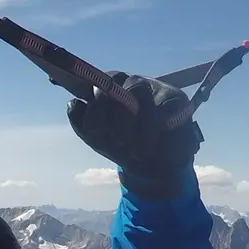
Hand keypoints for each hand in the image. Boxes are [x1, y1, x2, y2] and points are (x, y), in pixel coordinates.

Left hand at [67, 73, 203, 199]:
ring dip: (130, 125)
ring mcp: (152, 87)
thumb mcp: (96, 138)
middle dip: (108, 115)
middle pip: (112, 86)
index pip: (95, 82)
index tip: (90, 125)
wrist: (155, 166)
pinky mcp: (174, 97)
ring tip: (133, 150)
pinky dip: (150, 131)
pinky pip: (159, 108)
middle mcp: (128, 83)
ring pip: (135, 93)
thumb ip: (80, 121)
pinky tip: (146, 147)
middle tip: (112, 139)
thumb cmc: (123, 146)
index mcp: (107, 89)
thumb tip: (73, 103)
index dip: (91, 99)